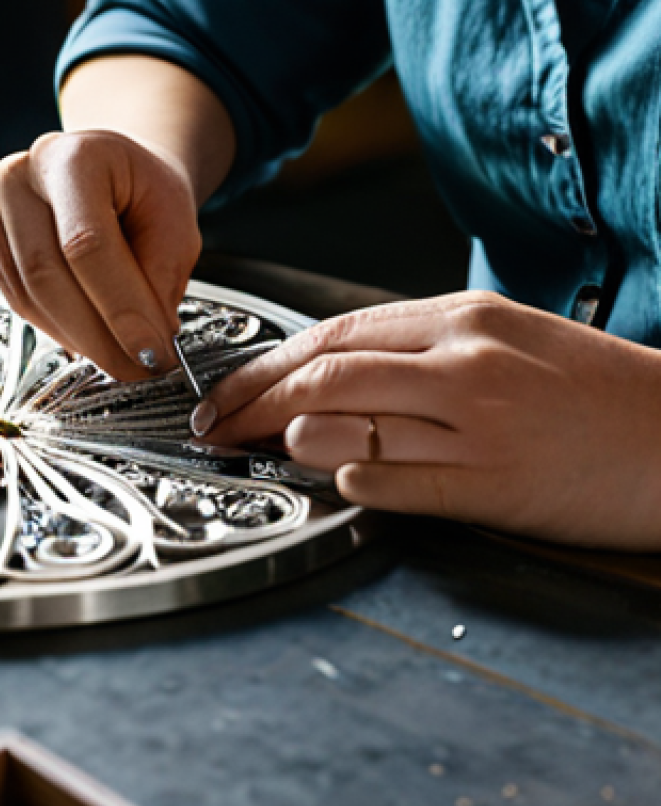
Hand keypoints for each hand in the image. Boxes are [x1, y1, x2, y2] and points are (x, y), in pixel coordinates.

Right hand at [0, 129, 200, 380]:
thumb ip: (159, 280)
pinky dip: (58, 329)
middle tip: (140, 368)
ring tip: (123, 355)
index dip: (120, 307)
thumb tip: (144, 345)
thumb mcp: (176, 226)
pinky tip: (90, 336)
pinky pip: (18, 300)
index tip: (153, 352)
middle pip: (47, 273)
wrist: (114, 172)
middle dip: (99, 336)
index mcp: (74, 156)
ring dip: (80, 339)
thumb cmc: (146, 194)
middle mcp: (20, 174)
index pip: (86, 243)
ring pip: (29, 295)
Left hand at [200, 291, 660, 550]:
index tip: (227, 388)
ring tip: (263, 450)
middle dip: (250, 402)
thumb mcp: (506, 336)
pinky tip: (335, 480)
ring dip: (290, 441)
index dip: (265, 364)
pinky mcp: (494, 486)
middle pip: (323, 377)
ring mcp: (477, 425)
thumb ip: (420, 348)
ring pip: (347, 426)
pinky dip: (349, 481)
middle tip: (214, 426)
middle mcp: (462, 364)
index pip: (334, 334)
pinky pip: (394, 484)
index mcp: (462, 319)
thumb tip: (332, 373)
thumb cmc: (590, 388)